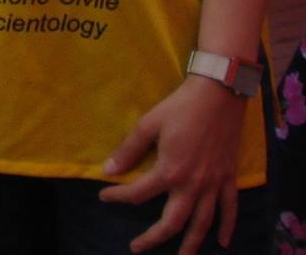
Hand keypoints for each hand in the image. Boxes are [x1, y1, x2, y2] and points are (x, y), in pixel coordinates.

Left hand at [98, 75, 245, 253]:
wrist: (217, 96)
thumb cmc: (179, 108)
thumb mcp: (148, 125)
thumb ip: (129, 150)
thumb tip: (108, 170)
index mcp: (170, 172)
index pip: (139, 194)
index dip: (118, 197)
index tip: (104, 196)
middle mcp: (193, 185)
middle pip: (173, 222)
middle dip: (155, 239)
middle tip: (137, 247)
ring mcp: (214, 184)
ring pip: (203, 224)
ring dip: (192, 245)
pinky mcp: (229, 179)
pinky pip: (230, 209)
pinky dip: (228, 228)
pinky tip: (223, 242)